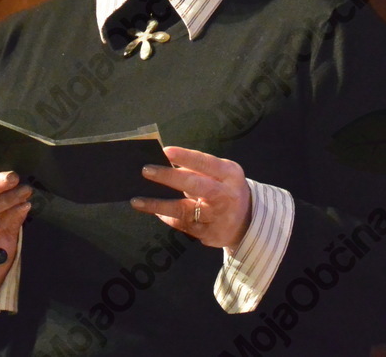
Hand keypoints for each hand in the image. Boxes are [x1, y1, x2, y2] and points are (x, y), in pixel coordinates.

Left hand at [131, 146, 251, 253]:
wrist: (247, 221)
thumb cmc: (225, 189)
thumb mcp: (221, 173)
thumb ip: (197, 168)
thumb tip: (164, 161)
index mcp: (229, 174)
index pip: (206, 163)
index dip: (186, 156)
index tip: (165, 151)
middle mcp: (226, 195)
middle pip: (196, 185)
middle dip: (169, 177)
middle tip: (146, 170)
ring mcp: (218, 217)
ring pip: (185, 210)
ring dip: (159, 205)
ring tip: (137, 200)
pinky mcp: (210, 234)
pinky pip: (183, 225)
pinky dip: (168, 217)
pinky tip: (155, 211)